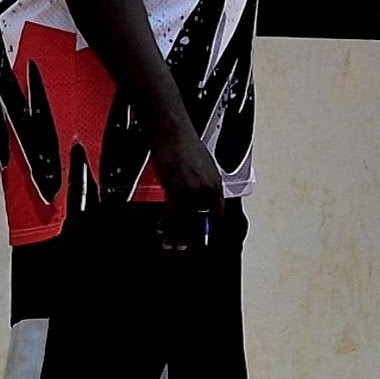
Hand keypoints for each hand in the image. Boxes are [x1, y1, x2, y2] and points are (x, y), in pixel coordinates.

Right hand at [153, 129, 227, 245]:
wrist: (172, 132)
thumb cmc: (184, 143)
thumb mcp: (203, 164)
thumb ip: (202, 182)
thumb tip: (197, 195)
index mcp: (215, 183)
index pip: (216, 212)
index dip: (208, 224)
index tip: (202, 233)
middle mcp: (207, 190)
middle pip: (201, 221)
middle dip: (191, 236)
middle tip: (184, 246)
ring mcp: (192, 192)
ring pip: (186, 222)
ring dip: (177, 236)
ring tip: (171, 245)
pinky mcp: (176, 192)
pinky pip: (173, 216)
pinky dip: (168, 226)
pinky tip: (163, 231)